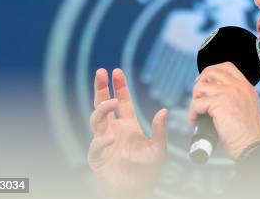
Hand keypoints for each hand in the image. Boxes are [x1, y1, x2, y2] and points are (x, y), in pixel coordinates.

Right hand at [88, 68, 167, 198]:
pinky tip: (110, 139)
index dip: (119, 87)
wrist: (136, 191)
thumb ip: (160, 130)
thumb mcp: (158, 149)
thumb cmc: (147, 171)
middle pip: (104, 104)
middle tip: (101, 72)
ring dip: (102, 109)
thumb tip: (163, 110)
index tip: (117, 71)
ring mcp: (104, 143)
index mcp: (128, 126)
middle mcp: (114, 130)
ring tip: (112, 102)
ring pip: (96, 120)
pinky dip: (101, 141)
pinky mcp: (97, 158)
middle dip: (101, 88)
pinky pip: (95, 146)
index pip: (122, 102)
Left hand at [189, 62, 259, 159]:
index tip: (204, 82)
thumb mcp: (246, 107)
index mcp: (246, 86)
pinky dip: (192, 114)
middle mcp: (238, 86)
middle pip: (211, 72)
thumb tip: (212, 93)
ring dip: (194, 100)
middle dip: (199, 83)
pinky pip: (196, 103)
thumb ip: (234, 96)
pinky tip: (195, 121)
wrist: (250, 145)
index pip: (226, 66)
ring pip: (201, 87)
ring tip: (197, 113)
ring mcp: (228, 93)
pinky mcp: (218, 103)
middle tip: (197, 97)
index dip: (211, 71)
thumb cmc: (247, 133)